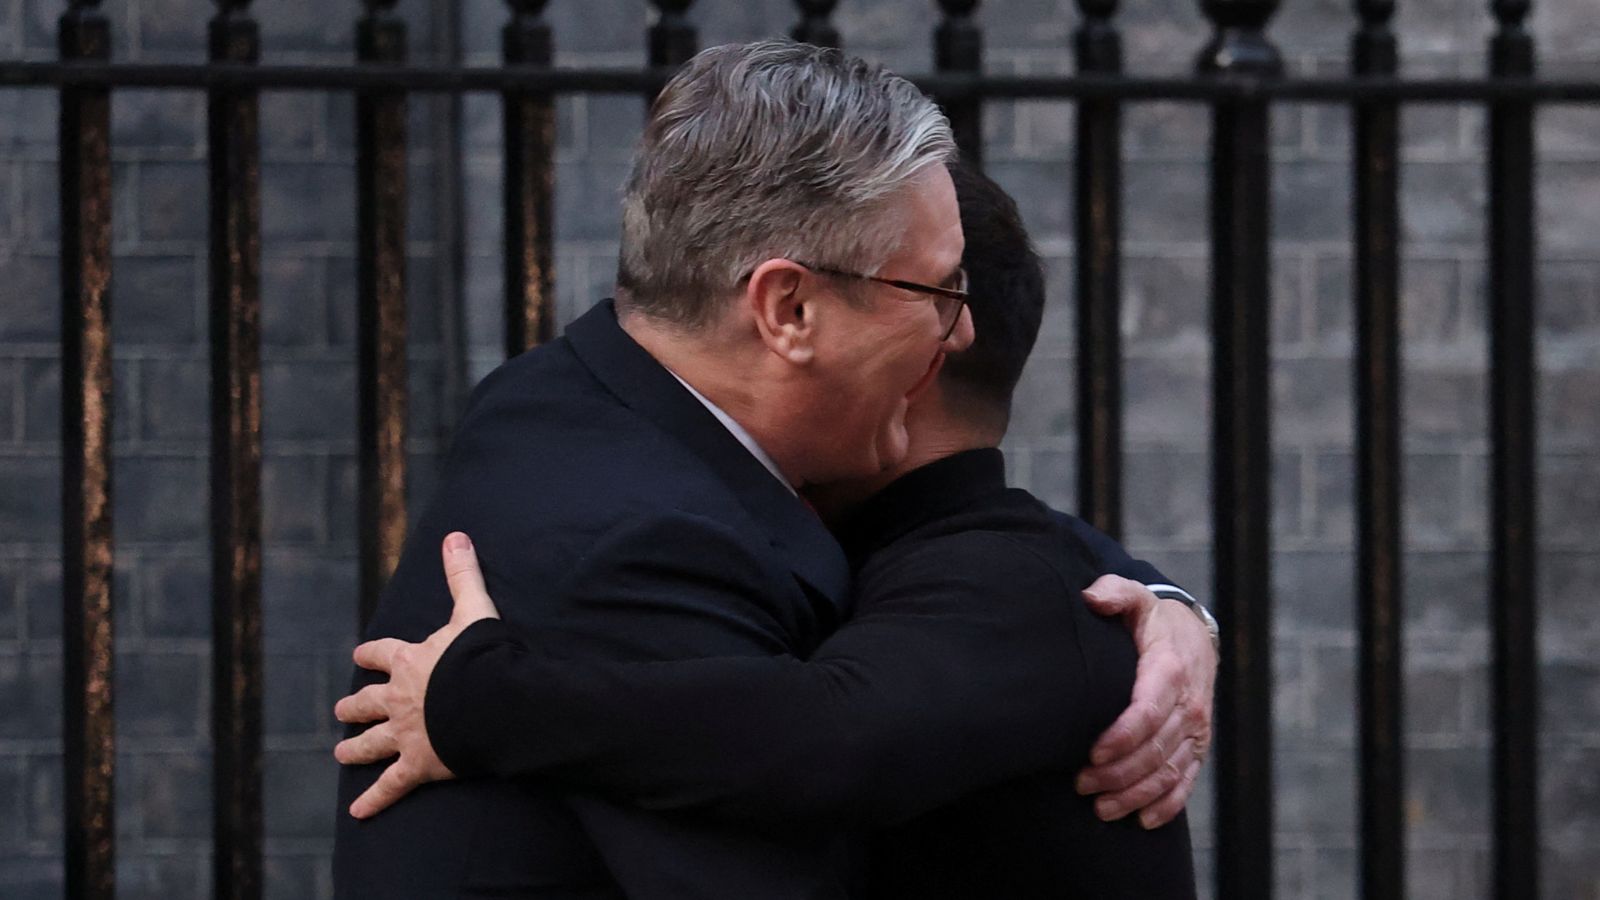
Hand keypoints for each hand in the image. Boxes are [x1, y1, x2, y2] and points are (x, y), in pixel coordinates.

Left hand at [333, 531, 500, 818]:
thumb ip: (463, 575)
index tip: (360, 655)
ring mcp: (406, 735)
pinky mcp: (418, 766)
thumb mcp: (473, 610)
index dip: (371, 654)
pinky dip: (375, 801)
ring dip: (355, 749)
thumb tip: (455, 535)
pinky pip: (391, 787)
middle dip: (355, 705)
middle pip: (369, 702)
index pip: (382, 653)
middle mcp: (399, 699)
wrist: (489, 702)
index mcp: (410, 661)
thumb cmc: (481, 657)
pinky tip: (358, 814)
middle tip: (342, 711)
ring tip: (341, 753)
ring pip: (372, 744)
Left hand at [1075, 574, 1215, 828]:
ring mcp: (1196, 729)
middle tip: (1081, 786)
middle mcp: (1188, 705)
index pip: (1148, 711)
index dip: (1122, 736)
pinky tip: (1142, 820)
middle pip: (1155, 749)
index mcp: (1169, 670)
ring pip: (1169, 771)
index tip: (1092, 753)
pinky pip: (1187, 780)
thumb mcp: (1136, 597)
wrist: (1193, 635)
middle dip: (1118, 773)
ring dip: (1136, 794)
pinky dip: (1167, 804)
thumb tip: (1092, 596)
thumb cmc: (1152, 620)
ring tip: (1101, 809)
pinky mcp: (1198, 746)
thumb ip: (1115, 592)